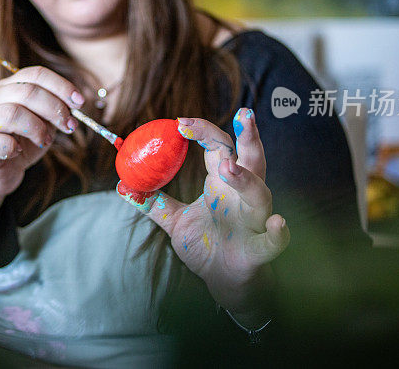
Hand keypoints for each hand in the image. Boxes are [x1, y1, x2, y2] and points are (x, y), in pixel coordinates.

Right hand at [0, 66, 82, 228]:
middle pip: (27, 91)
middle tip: (69, 125)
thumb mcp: (43, 122)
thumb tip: (76, 105)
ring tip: (45, 140)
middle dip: (54, 108)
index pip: (36, 74)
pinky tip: (19, 151)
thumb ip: (55, 110)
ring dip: (37, 128)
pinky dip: (13, 147)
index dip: (61, 86)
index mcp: (10, 87)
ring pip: (11, 113)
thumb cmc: (22, 142)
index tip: (79, 102)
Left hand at [121, 109, 289, 321]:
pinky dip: (277, 232)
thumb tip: (121, 185)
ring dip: (247, 180)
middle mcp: (243, 196)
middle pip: (251, 159)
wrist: (224, 283)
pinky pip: (272, 241)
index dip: (204, 131)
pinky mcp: (259, 250)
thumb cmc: (206, 245)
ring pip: (259, 194)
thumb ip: (153, 202)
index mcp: (223, 184)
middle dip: (249, 137)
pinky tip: (277, 223)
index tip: (180, 122)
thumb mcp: (174, 221)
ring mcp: (254, 221)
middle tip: (243, 114)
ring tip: (228, 167)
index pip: (219, 147)